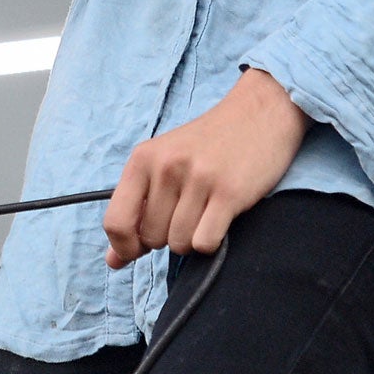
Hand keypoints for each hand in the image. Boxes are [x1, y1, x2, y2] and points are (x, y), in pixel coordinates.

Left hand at [103, 69, 309, 268]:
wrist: (260, 112)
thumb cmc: (209, 143)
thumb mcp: (165, 163)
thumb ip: (136, 209)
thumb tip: (114, 261)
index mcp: (144, 158)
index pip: (116, 222)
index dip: (125, 246)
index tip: (139, 248)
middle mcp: (168, 166)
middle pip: (152, 238)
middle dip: (168, 236)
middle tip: (188, 210)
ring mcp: (198, 178)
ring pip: (179, 244)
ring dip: (192, 238)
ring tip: (206, 210)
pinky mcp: (229, 193)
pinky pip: (205, 243)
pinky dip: (212, 241)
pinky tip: (221, 218)